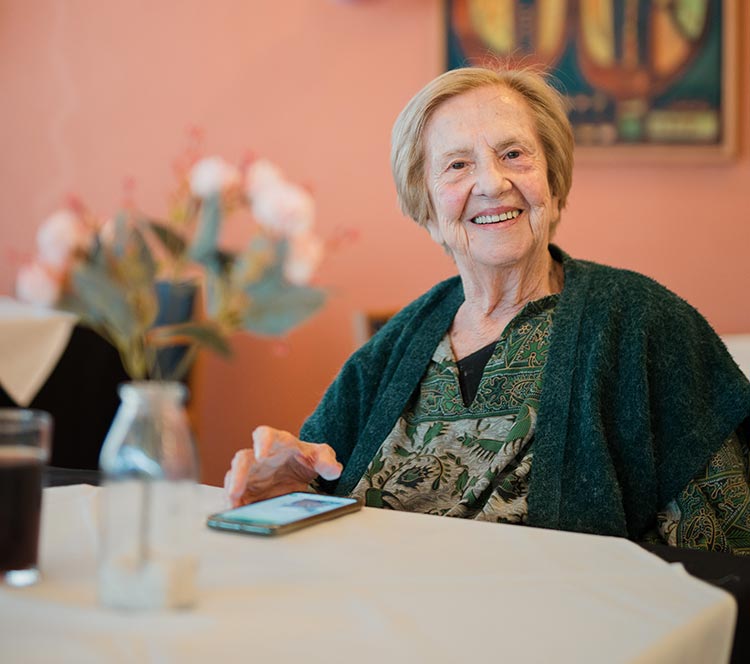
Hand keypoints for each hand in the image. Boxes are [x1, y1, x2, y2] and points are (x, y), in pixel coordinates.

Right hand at [223, 425, 342, 507]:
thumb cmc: (306, 459)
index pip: (266, 434)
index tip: (262, 454)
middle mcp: (259, 457)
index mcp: (278, 443)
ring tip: (234, 505)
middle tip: (237, 489)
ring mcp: (250, 474)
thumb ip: (327, 460)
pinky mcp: (247, 490)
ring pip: (234, 478)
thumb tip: (333, 469)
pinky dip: (234, 505)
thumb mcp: (320, 456)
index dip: (262, 442)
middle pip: (242, 459)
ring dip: (232, 491)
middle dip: (239, 474)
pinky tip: (236, 514)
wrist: (300, 473)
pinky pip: (236, 496)